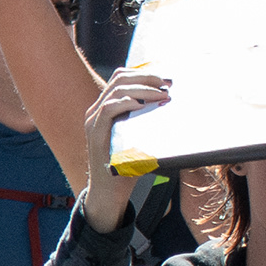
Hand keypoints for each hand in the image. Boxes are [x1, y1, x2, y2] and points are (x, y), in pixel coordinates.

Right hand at [79, 67, 173, 225]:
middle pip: (119, 78)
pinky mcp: (95, 133)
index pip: (122, 78)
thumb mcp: (138, 136)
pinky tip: (142, 105)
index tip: (166, 80)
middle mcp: (96, 111)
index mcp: (106, 108)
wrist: (110, 192)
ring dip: (143, 88)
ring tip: (162, 96)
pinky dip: (127, 102)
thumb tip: (171, 104)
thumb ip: (146, 119)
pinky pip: (109, 109)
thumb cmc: (127, 166)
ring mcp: (94, 121)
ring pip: (116, 90)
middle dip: (147, 77)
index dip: (145, 73)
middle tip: (167, 85)